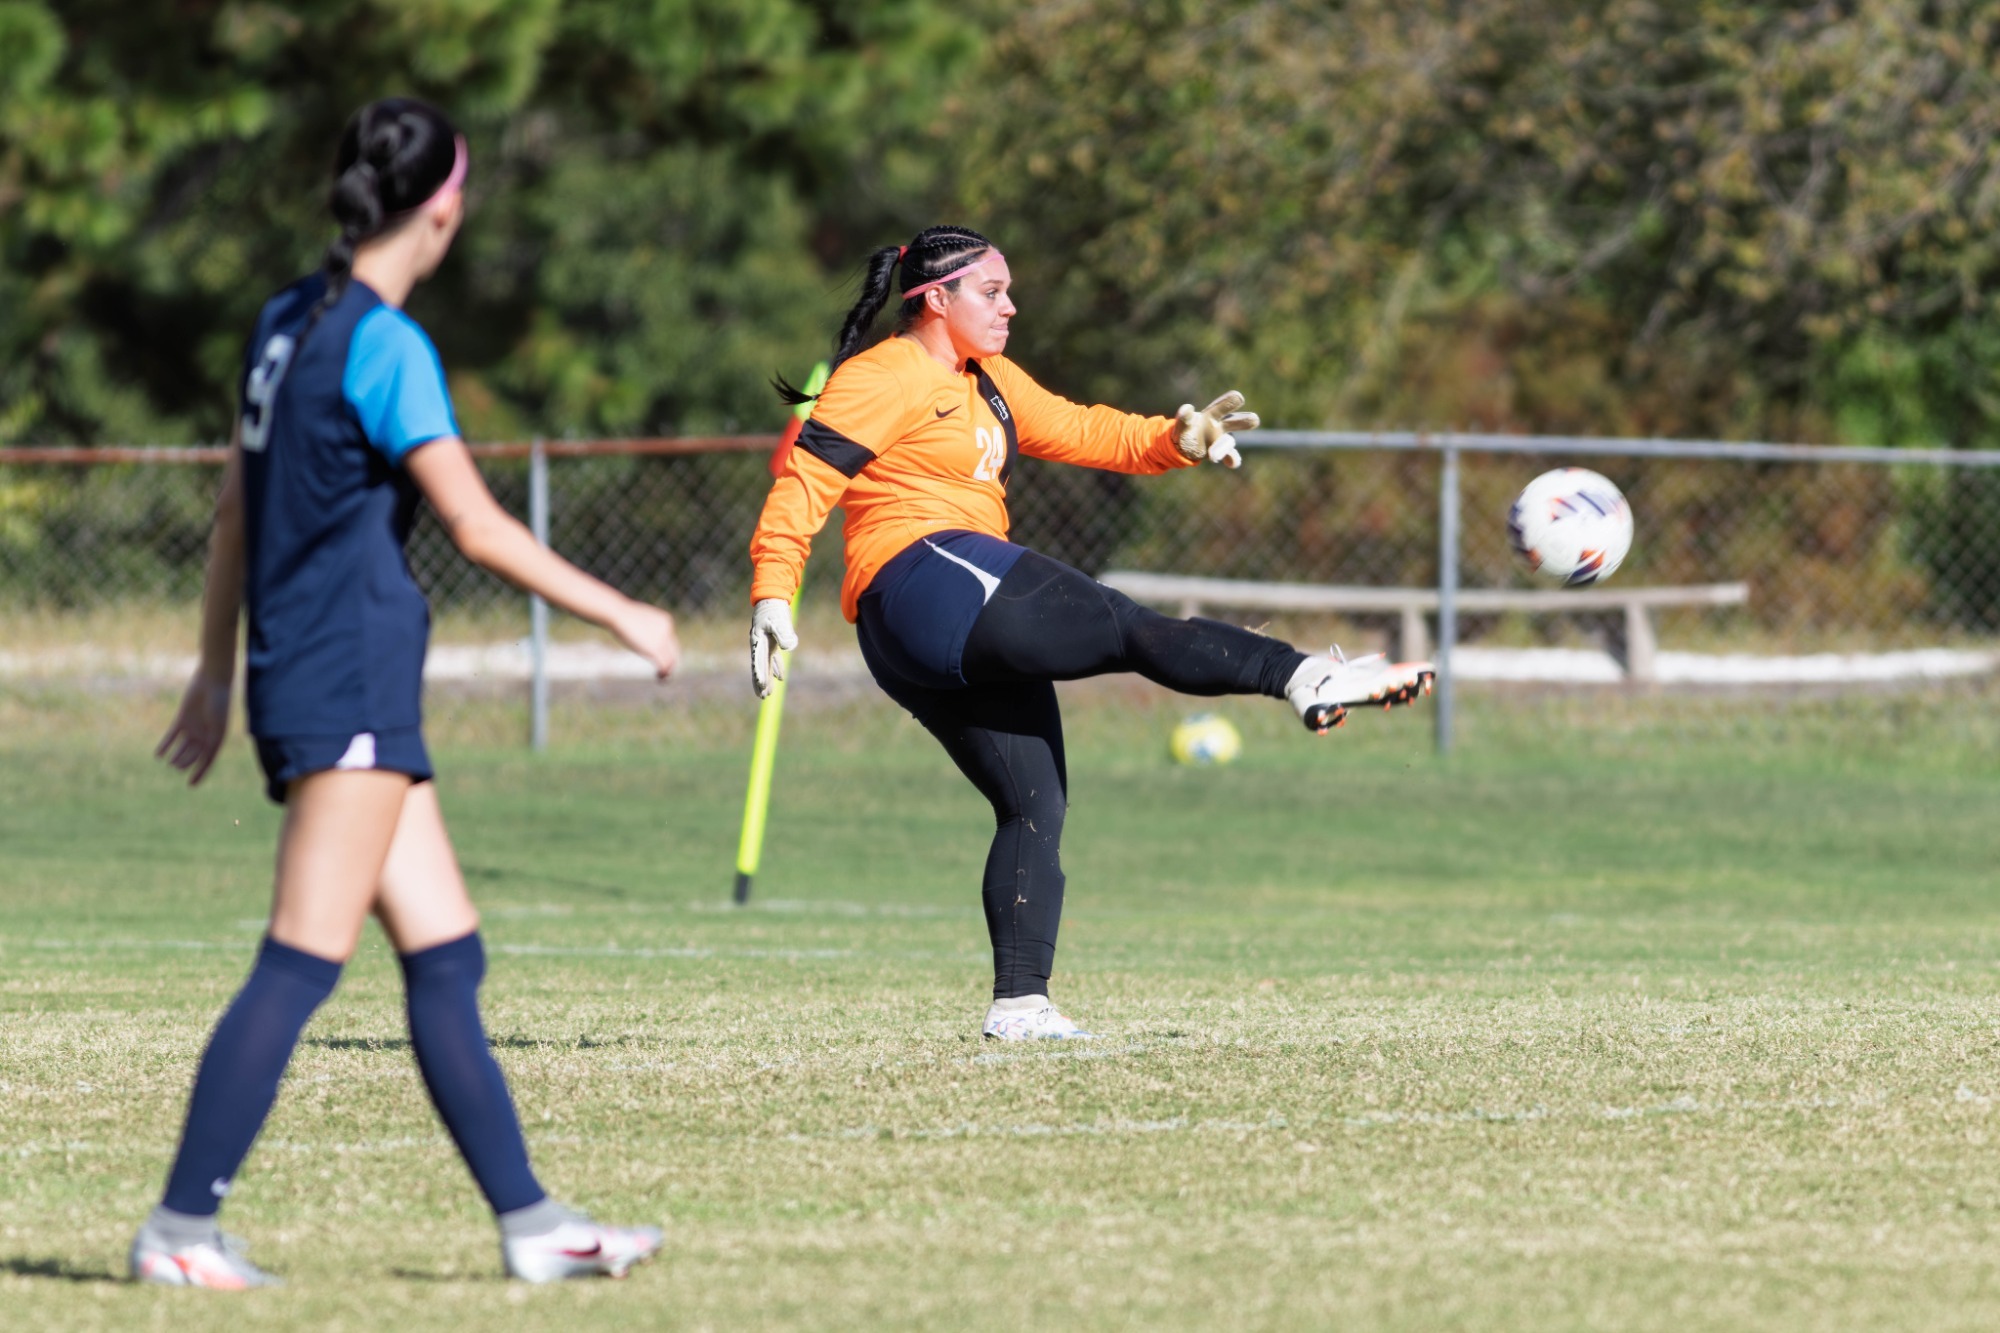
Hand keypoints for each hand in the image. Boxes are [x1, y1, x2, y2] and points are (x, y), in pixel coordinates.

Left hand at [157, 670, 232, 785]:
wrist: (213, 681)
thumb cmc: (220, 704)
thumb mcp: (217, 728)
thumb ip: (212, 745)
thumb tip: (204, 762)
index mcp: (217, 739)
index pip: (207, 761)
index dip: (200, 773)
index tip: (191, 785)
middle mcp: (205, 735)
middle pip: (193, 754)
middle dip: (185, 762)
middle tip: (177, 767)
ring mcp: (193, 727)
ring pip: (182, 747)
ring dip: (176, 755)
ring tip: (170, 763)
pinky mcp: (182, 718)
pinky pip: (172, 735)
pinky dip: (166, 745)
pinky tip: (159, 754)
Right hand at [612, 602, 679, 678]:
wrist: (617, 614)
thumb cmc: (621, 615)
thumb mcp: (637, 621)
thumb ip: (644, 628)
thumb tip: (640, 635)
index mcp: (666, 621)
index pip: (671, 641)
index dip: (667, 652)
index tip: (659, 658)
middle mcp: (667, 630)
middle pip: (674, 651)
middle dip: (670, 662)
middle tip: (665, 671)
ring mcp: (662, 639)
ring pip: (671, 660)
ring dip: (668, 670)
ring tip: (662, 677)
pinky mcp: (655, 649)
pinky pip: (664, 664)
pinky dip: (664, 673)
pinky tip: (659, 677)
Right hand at [750, 597, 797, 698]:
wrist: (772, 597)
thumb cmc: (774, 608)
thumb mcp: (779, 620)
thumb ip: (783, 633)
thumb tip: (788, 648)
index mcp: (758, 640)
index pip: (758, 659)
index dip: (759, 672)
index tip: (761, 684)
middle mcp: (759, 644)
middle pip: (759, 666)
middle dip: (760, 682)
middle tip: (762, 697)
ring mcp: (765, 644)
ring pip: (765, 665)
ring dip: (767, 678)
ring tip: (767, 694)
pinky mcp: (772, 642)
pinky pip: (772, 659)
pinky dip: (776, 668)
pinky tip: (780, 679)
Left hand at [1173, 391, 1258, 468]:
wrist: (1184, 446)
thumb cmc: (1185, 430)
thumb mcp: (1182, 424)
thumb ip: (1184, 417)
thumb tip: (1188, 408)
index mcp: (1212, 414)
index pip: (1223, 405)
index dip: (1230, 401)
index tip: (1238, 398)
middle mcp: (1221, 425)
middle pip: (1236, 420)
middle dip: (1245, 420)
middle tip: (1254, 419)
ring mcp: (1222, 439)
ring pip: (1229, 441)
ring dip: (1223, 446)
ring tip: (1212, 455)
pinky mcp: (1221, 452)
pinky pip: (1230, 456)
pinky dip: (1232, 459)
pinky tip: (1232, 463)